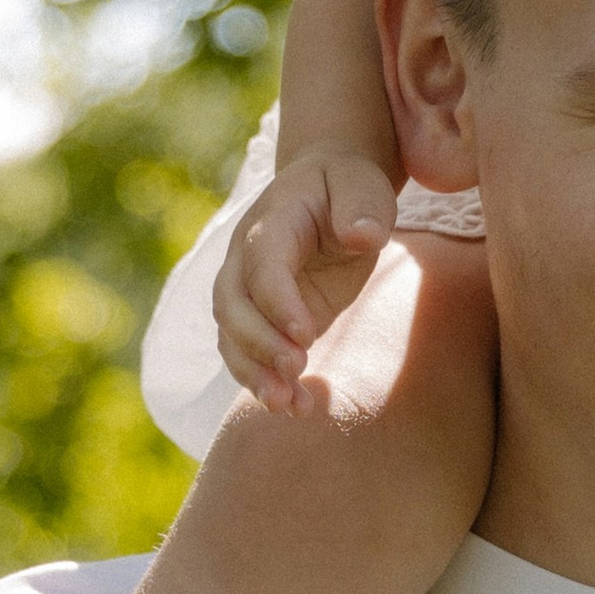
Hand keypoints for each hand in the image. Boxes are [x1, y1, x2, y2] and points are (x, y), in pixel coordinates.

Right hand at [215, 149, 400, 406]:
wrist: (327, 190)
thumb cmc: (348, 186)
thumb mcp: (363, 185)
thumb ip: (362, 207)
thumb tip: (363, 236)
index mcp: (273, 221)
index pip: (263, 265)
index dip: (278, 301)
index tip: (307, 334)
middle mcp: (246, 258)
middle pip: (233, 305)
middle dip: (259, 344)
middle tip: (296, 371)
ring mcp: (248, 290)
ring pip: (231, 336)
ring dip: (254, 374)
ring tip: (288, 406)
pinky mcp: (261, 318)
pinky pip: (249, 354)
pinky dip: (265, 383)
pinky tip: (297, 408)